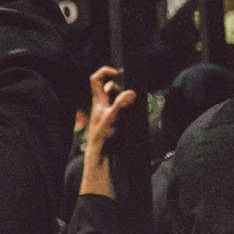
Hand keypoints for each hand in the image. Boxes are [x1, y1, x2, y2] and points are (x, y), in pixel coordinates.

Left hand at [78, 66, 135, 199]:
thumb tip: (131, 93)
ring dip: (126, 97)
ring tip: (136, 98)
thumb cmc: (102, 140)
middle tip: (131, 84)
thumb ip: (121, 106)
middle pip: (109, 87)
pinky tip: (138, 112)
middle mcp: (103, 106)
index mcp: (98, 101)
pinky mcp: (117, 124)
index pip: (95, 79)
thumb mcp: (111, 120)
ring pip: (117, 99)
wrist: (103, 162)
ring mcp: (110, 115)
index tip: (118, 72)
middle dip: (120, 84)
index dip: (105, 71)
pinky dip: (130, 109)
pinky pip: (123, 111)